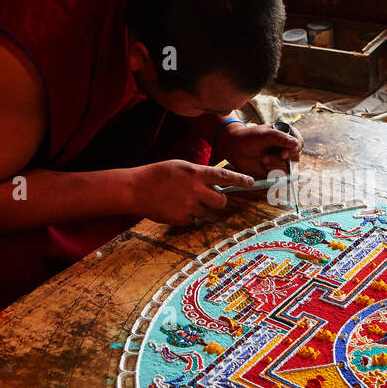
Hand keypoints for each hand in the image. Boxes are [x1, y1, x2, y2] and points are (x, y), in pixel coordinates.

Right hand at [130, 160, 252, 226]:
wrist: (135, 189)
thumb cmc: (157, 174)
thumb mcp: (181, 167)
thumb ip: (199, 175)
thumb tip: (215, 186)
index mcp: (195, 173)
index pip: (224, 177)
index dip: (240, 179)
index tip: (251, 182)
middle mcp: (195, 190)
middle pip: (221, 201)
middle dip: (218, 201)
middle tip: (210, 198)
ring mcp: (189, 206)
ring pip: (207, 212)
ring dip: (200, 208)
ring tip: (183, 200)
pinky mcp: (181, 219)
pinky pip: (193, 220)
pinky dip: (188, 216)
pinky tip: (175, 207)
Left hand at [218, 122, 303, 178]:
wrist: (235, 148)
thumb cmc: (249, 138)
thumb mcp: (264, 135)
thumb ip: (280, 138)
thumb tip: (295, 143)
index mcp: (286, 135)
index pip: (298, 143)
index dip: (293, 150)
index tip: (283, 155)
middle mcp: (286, 147)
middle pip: (295, 158)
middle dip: (279, 160)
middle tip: (265, 159)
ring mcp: (280, 159)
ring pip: (287, 167)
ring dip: (274, 166)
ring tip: (262, 160)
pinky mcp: (274, 169)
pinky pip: (279, 175)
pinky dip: (271, 172)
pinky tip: (262, 166)